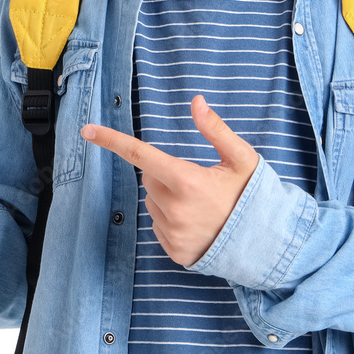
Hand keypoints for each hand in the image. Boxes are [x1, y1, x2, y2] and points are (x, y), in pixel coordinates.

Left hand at [81, 94, 259, 266]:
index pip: (141, 155)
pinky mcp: (174, 251)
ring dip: (167, 198)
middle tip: (195, 180)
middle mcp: (176, 208)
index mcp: (188, 180)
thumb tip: (196, 102)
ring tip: (200, 204)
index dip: (112, 141)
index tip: (87, 130)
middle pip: (148, 179)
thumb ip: (215, 129)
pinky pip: (158, 226)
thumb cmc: (252, 195)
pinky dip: (171, 220)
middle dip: (163, 174)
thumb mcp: (241, 158)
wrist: (266, 243)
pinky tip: (196, 222)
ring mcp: (174, 233)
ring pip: (152, 203)